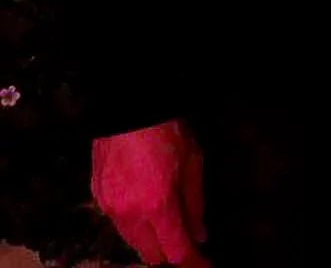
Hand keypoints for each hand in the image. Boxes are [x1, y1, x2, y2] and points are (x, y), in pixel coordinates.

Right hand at [92, 119, 208, 265]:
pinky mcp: (97, 197)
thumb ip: (195, 204)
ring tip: (167, 225)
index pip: (175, 251)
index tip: (204, 266)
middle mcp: (129, 213)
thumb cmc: (167, 130)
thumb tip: (200, 235)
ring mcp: (108, 207)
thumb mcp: (193, 162)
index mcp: (157, 205)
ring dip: (150, 240)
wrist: (129, 107)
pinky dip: (133, 224)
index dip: (192, 262)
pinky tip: (144, 208)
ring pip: (132, 241)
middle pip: (151, 253)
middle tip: (186, 243)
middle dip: (170, 252)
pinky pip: (117, 223)